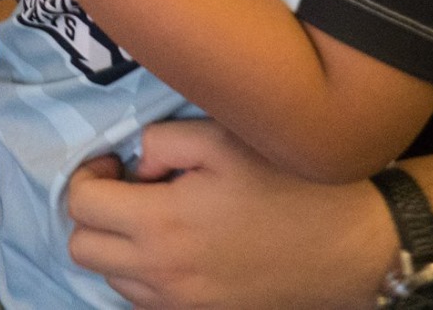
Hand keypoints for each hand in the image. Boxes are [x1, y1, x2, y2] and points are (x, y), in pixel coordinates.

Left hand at [65, 120, 390, 308]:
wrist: (353, 247)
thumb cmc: (290, 185)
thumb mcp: (222, 138)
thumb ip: (161, 141)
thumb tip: (135, 164)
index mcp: (161, 225)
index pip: (79, 206)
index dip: (87, 176)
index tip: (114, 163)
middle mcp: (162, 274)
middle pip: (82, 249)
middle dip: (92, 214)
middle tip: (126, 189)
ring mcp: (183, 304)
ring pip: (111, 279)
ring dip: (117, 246)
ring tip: (155, 216)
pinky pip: (145, 301)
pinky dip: (145, 274)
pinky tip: (177, 246)